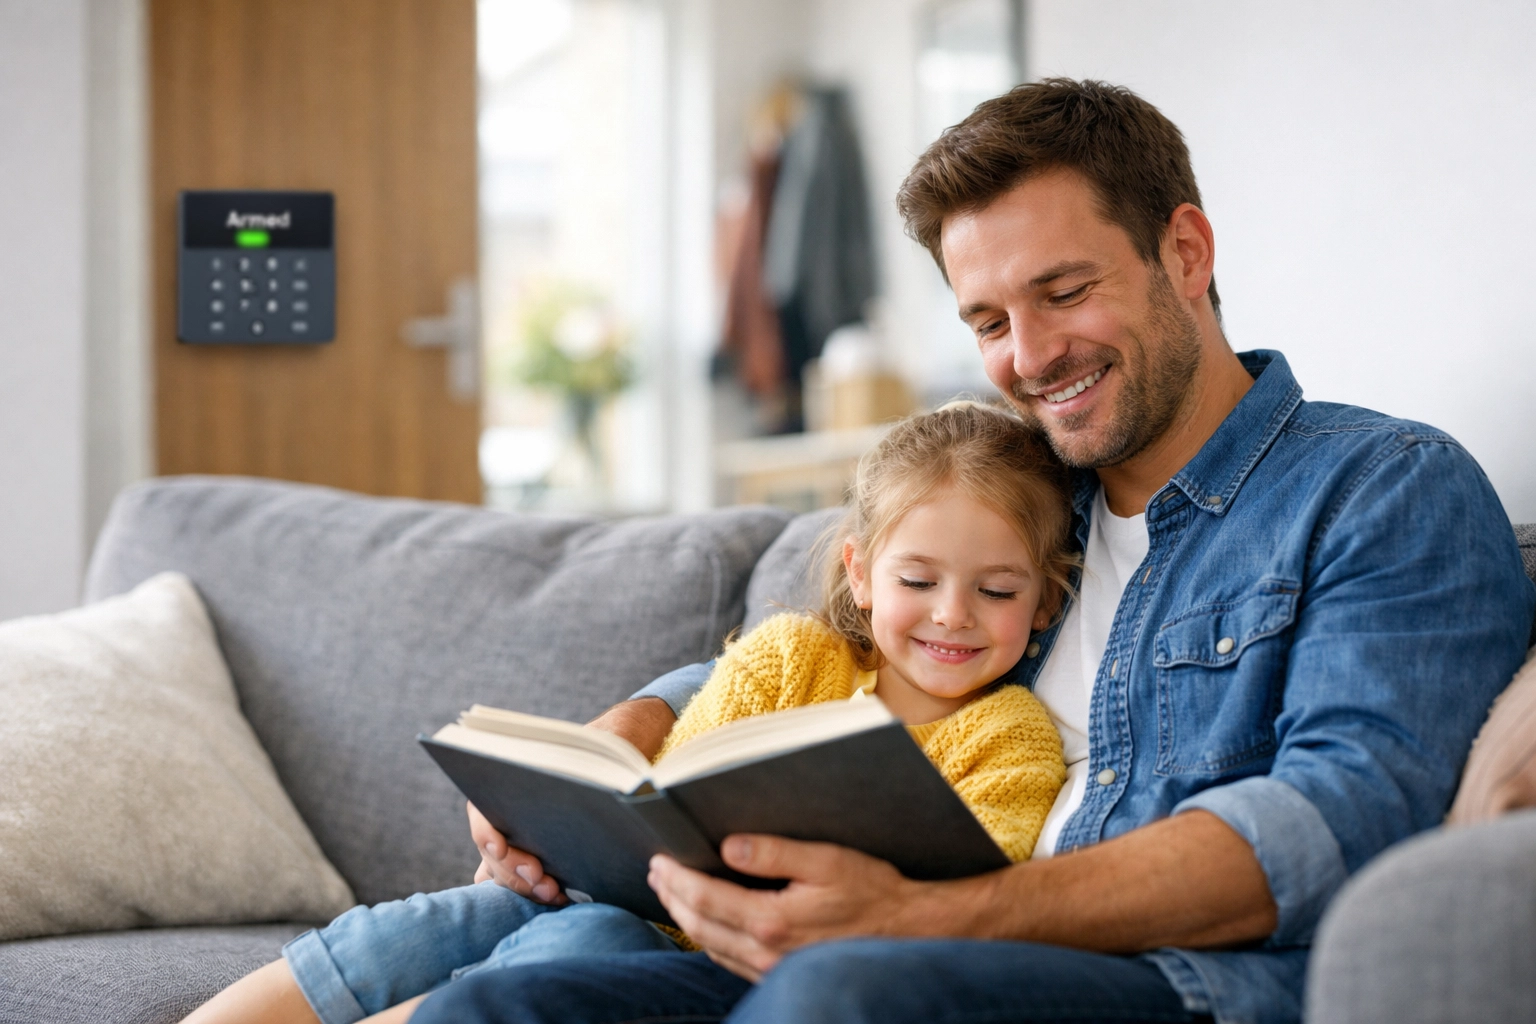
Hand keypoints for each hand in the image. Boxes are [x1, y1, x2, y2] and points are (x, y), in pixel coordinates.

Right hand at [468, 696, 678, 899]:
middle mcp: (503, 816)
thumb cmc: (594, 754)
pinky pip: (522, 884)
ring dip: (525, 887)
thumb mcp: (590, 751)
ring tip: (553, 893)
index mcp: (506, 784)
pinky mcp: (533, 862)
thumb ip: (586, 761)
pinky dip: (534, 894)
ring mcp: (515, 842)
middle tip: (540, 878)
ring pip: (505, 873)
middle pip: (492, 853)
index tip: (500, 847)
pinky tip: (558, 898)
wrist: (607, 768)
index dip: (485, 832)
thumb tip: (600, 775)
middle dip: (513, 871)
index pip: (481, 812)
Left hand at [647, 834, 928, 980]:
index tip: (658, 858)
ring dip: (686, 918)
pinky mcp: (781, 976)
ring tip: (672, 892)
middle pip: (699, 926)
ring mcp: (773, 971)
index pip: (704, 898)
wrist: (910, 934)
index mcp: (772, 921)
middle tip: (656, 871)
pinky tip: (708, 921)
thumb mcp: (827, 860)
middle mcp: (766, 953)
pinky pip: (730, 960)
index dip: (675, 877)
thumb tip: (727, 846)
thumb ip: (774, 852)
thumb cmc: (873, 891)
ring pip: (711, 947)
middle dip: (672, 897)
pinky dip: (710, 937)